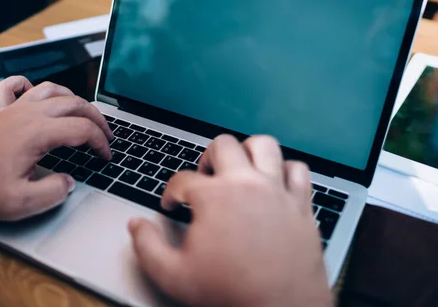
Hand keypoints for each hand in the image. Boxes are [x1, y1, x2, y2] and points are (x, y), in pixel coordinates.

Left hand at [0, 76, 113, 220]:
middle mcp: (27, 114)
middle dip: (96, 118)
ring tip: (83, 112)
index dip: (100, 143)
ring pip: (51, 90)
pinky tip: (32, 90)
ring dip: (72, 98)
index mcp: (37, 133)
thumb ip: (53, 192)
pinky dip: (25, 84)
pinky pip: (11, 87)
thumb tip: (69, 182)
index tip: (105, 157)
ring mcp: (12, 110)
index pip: (82, 130)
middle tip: (106, 135)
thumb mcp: (20, 203)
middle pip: (73, 104)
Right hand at [128, 135, 331, 306]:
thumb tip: (136, 225)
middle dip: (206, 159)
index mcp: (214, 197)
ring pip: (264, 145)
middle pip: (222, 146)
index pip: (182, 179)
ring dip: (247, 152)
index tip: (173, 205)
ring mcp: (277, 191)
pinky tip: (274, 183)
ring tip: (239, 169)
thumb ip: (147, 246)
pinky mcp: (301, 203)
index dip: (171, 192)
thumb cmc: (231, 294)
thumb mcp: (173, 275)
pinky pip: (298, 169)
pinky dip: (285, 170)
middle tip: (204, 179)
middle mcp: (246, 184)